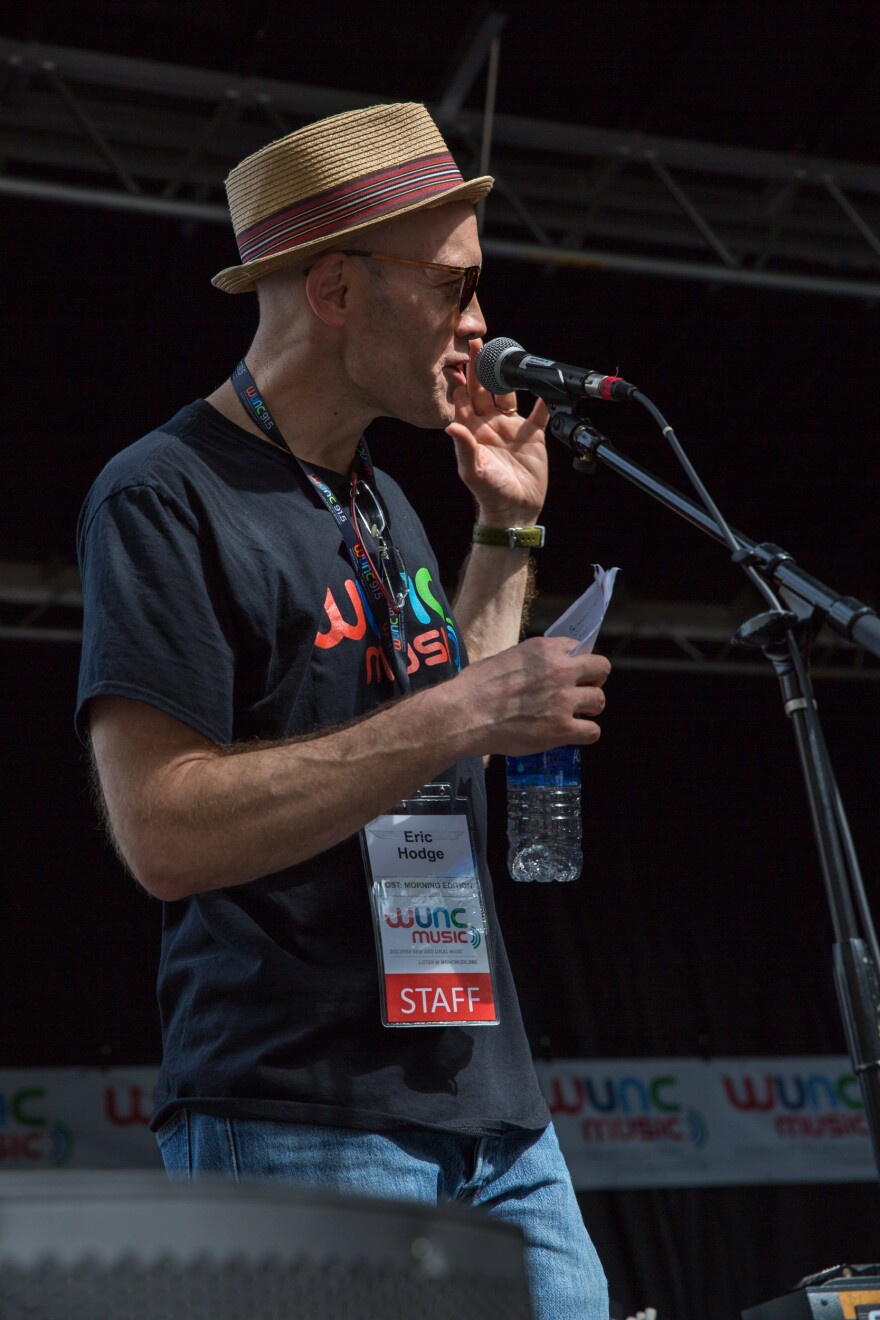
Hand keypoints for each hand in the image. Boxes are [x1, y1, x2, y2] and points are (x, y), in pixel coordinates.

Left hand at [445, 337, 549, 526]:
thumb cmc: (489, 493)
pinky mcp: (532, 435)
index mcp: (473, 431)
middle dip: (481, 368)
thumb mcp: (473, 471)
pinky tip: (545, 385)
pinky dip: (543, 400)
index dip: (462, 380)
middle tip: (479, 344)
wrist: (514, 510)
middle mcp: (490, 425)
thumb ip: (464, 447)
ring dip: (507, 377)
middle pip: (484, 391)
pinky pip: (539, 413)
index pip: (464, 399)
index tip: (461, 359)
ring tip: (507, 355)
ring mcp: (511, 428)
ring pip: (508, 396)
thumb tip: (451, 427)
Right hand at [456, 636, 609, 756]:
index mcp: (545, 649)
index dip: (576, 662)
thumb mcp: (505, 658)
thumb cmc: (475, 687)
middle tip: (582, 692)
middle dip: (594, 680)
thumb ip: (532, 663)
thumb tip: (542, 673)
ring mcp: (563, 700)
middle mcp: (560, 670)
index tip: (571, 673)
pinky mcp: (562, 728)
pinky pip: (592, 731)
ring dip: (589, 708)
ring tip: (575, 715)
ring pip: (599, 700)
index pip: (578, 647)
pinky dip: (585, 733)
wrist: (465, 714)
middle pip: (601, 668)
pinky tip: (572, 734)